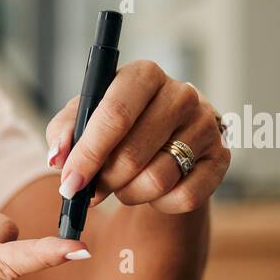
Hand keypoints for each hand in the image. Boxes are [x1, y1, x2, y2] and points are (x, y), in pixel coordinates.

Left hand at [46, 61, 229, 213]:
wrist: (162, 141)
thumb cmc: (116, 128)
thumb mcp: (83, 120)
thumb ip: (64, 133)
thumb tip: (58, 157)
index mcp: (143, 74)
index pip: (115, 115)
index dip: (88, 155)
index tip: (69, 184)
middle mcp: (181, 93)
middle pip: (133, 154)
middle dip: (105, 181)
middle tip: (92, 191)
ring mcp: (206, 125)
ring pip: (157, 180)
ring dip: (130, 194)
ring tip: (123, 185)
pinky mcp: (220, 158)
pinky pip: (184, 197)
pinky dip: (160, 204)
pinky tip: (152, 192)